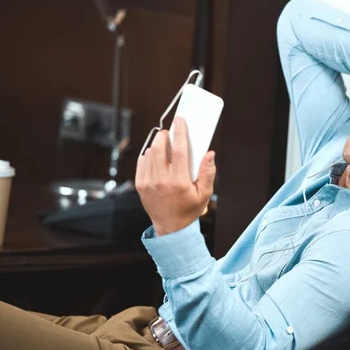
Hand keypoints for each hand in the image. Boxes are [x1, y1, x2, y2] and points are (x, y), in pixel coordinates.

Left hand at [135, 117, 215, 235]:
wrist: (171, 228)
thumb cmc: (189, 209)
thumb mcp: (205, 194)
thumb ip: (208, 173)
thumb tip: (210, 154)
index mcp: (179, 182)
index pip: (179, 150)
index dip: (180, 132)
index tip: (180, 121)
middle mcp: (161, 181)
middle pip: (160, 147)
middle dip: (165, 135)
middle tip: (170, 133)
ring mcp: (148, 182)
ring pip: (150, 153)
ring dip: (157, 145)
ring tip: (166, 148)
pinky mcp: (140, 184)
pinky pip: (142, 161)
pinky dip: (149, 155)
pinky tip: (157, 158)